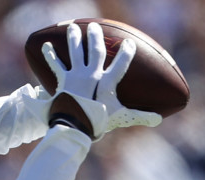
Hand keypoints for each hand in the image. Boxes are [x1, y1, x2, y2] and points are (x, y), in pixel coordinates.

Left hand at [43, 22, 161, 138]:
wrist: (75, 126)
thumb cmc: (98, 122)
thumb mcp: (121, 118)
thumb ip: (140, 116)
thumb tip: (158, 120)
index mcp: (107, 82)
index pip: (120, 64)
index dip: (126, 53)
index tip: (129, 43)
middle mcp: (92, 74)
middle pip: (95, 50)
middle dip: (96, 37)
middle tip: (95, 27)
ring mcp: (76, 75)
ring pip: (76, 51)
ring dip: (74, 38)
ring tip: (73, 27)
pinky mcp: (64, 80)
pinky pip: (56, 65)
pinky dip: (51, 55)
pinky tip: (46, 45)